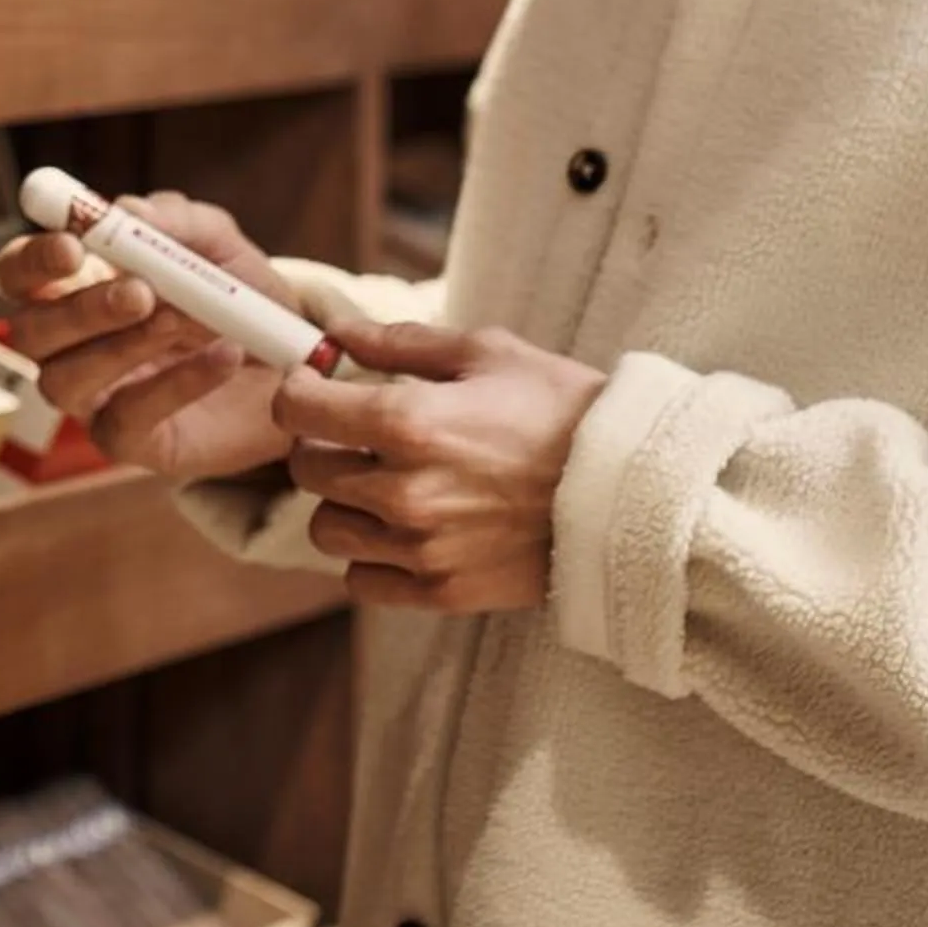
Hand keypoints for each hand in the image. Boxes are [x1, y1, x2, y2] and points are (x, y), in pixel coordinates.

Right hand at [0, 192, 297, 482]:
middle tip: (141, 292)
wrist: (291, 369)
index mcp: (77, 285)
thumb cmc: (238, 300)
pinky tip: (225, 356)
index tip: (72, 246)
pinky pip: (125, 419)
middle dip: (79, 309)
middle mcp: (70, 344)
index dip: (32, 260)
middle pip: (30, 331)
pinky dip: (176, 385)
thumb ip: (179, 221)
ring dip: (120, 348)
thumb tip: (131, 209)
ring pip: (63, 381)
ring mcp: (93, 396)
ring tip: (182, 323)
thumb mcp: (221, 247)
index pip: (18, 272)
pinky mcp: (127, 441)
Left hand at [275, 321, 608, 614]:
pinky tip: (404, 529)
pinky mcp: (442, 591)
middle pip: (306, 470)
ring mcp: (421, 548)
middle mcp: (404, 491)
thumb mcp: (485, 352)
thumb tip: (338, 334)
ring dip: (343, 503)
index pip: (297, 410)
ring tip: (383, 483)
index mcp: (409, 422)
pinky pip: (361, 581)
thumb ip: (400, 343)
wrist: (630, 491)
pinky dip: (370, 557)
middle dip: (321, 443)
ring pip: (326, 530)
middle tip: (355, 432)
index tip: (314, 386)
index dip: (297, 391)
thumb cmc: (562, 410)